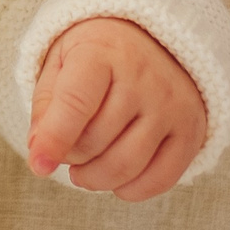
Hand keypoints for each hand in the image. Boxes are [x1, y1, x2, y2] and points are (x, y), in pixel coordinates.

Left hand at [26, 16, 206, 200]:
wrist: (154, 39)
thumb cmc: (96, 54)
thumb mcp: (61, 61)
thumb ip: (46, 104)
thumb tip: (39, 151)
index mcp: (102, 53)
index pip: (76, 103)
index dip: (54, 139)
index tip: (38, 165)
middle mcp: (143, 79)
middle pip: (96, 141)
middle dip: (70, 157)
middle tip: (64, 151)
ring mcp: (171, 107)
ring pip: (126, 165)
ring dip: (94, 179)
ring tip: (82, 170)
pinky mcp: (191, 132)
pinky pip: (161, 179)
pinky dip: (131, 190)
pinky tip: (115, 179)